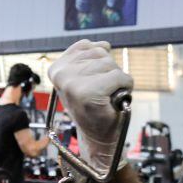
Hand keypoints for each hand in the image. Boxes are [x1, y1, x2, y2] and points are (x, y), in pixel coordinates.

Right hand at [48, 40, 133, 175]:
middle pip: (100, 52)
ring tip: (106, 96)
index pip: (86, 45)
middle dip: (108, 70)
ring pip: (111, 64)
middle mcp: (61, 74)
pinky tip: (114, 100)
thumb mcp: (84, 77)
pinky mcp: (90, 92)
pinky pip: (120, 77)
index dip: (97, 62)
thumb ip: (89, 57)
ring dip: (117, 80)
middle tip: (101, 92)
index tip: (92, 82)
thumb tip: (103, 44)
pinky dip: (125, 87)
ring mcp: (73, 83)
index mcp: (56, 68)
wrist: (98, 137)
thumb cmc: (95, 107)